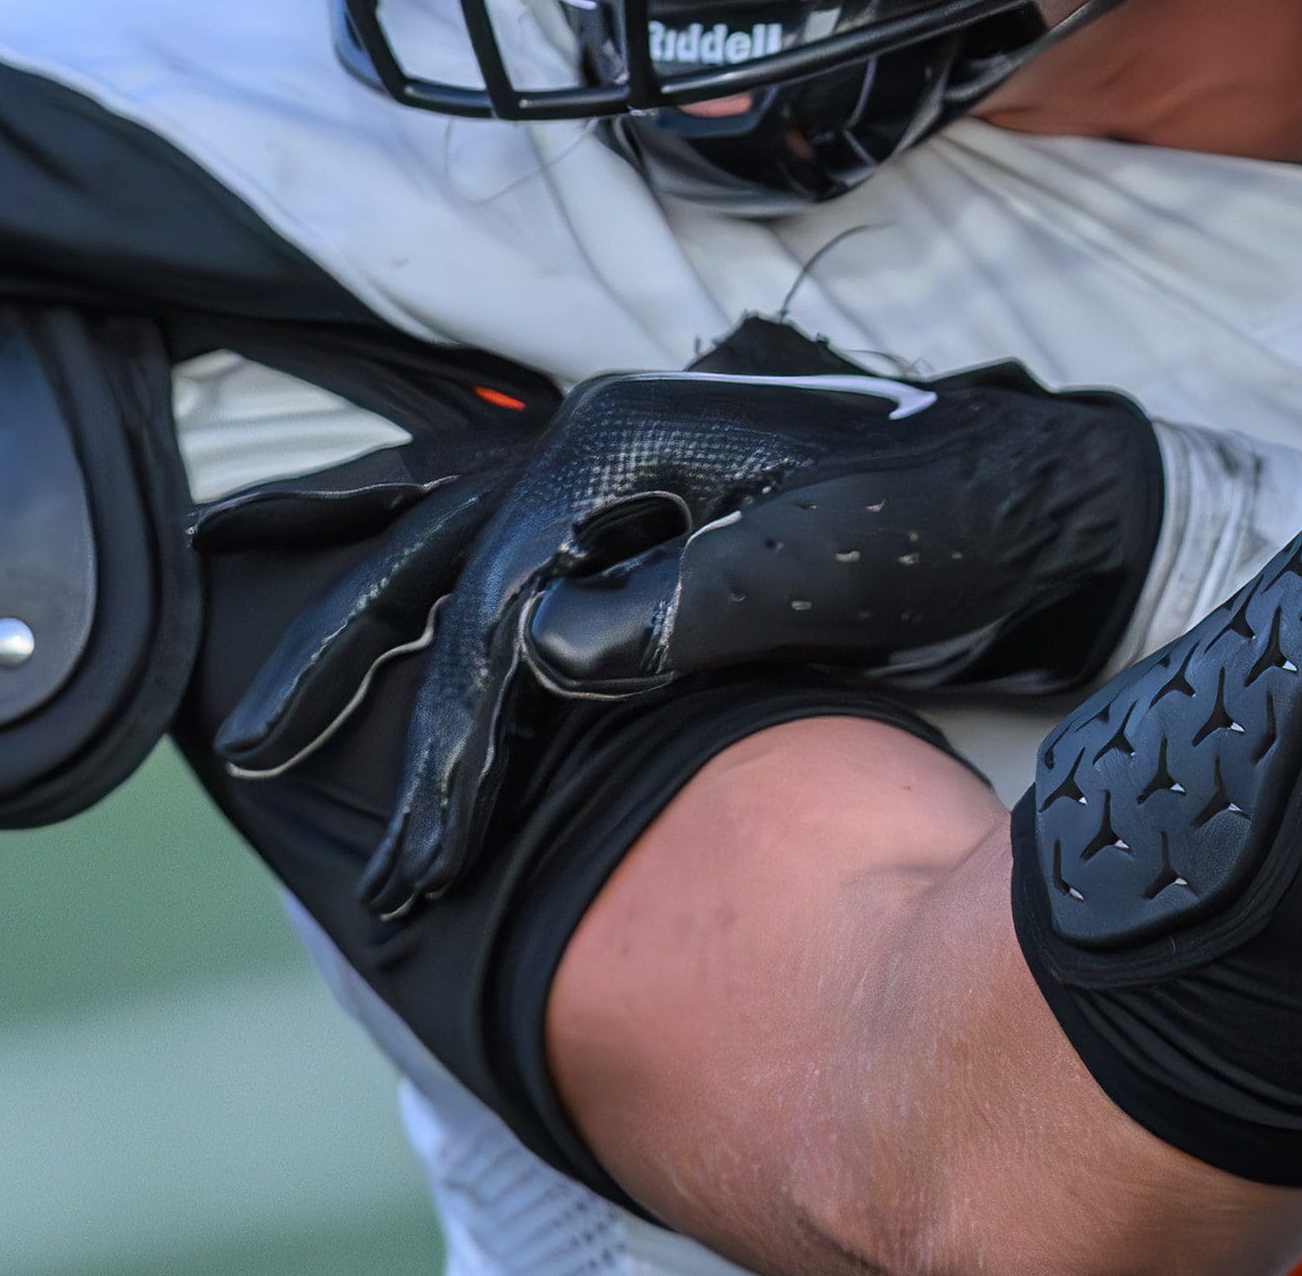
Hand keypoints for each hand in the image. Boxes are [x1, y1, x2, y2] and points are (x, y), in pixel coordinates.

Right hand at [206, 353, 1156, 916]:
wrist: (1047, 504)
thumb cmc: (949, 524)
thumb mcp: (823, 567)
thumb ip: (678, 608)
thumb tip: (538, 655)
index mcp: (623, 442)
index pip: (498, 606)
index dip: (456, 743)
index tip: (427, 859)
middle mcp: (602, 445)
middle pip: (436, 557)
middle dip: (345, 666)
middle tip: (255, 760)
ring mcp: (624, 478)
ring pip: (448, 548)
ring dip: (361, 625)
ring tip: (267, 702)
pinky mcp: (654, 522)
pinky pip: (504, 555)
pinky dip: (427, 588)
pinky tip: (382, 619)